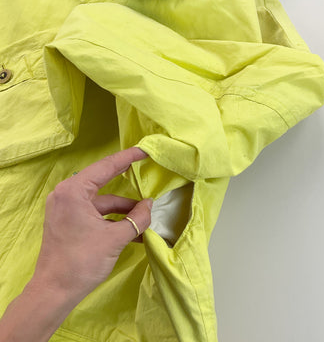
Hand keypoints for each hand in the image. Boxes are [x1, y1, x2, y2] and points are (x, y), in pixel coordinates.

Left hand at [32, 146, 151, 301]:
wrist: (55, 293)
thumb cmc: (81, 262)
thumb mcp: (116, 238)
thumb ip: (137, 219)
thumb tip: (150, 205)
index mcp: (73, 191)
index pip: (106, 167)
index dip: (128, 157)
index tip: (144, 149)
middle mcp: (67, 194)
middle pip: (104, 181)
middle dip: (127, 181)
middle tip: (146, 169)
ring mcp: (67, 208)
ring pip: (103, 201)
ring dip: (124, 209)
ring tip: (145, 216)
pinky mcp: (69, 220)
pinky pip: (96, 213)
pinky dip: (114, 219)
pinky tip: (133, 228)